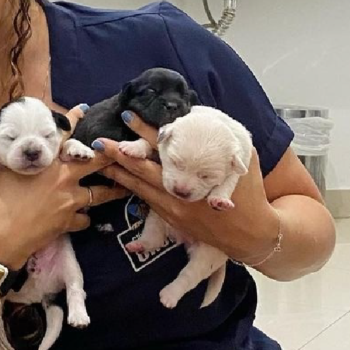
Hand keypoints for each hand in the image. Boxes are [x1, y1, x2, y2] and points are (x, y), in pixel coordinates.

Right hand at [0, 105, 129, 269]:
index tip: (83, 109)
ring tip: (124, 187)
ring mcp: (69, 202)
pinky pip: (85, 218)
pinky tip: (84, 216)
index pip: (64, 135)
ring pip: (99, 194)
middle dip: (110, 154)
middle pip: (96, 162)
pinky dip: (85, 216)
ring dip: (111, 190)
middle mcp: (63, 178)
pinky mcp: (68, 223)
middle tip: (123, 150)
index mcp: (45, 161)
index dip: (74, 120)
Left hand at [94, 113, 279, 261]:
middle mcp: (180, 191)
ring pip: (138, 186)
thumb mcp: (243, 159)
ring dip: (117, 172)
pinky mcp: (170, 218)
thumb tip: (199, 114)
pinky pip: (145, 199)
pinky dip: (130, 186)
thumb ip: (223, 137)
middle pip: (143, 169)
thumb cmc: (249, 192)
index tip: (127, 117)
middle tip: (98, 141)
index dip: (144, 132)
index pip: (165, 148)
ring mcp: (172, 207)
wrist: (251, 235)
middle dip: (119, 154)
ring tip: (98, 158)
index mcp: (197, 173)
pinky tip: (116, 177)